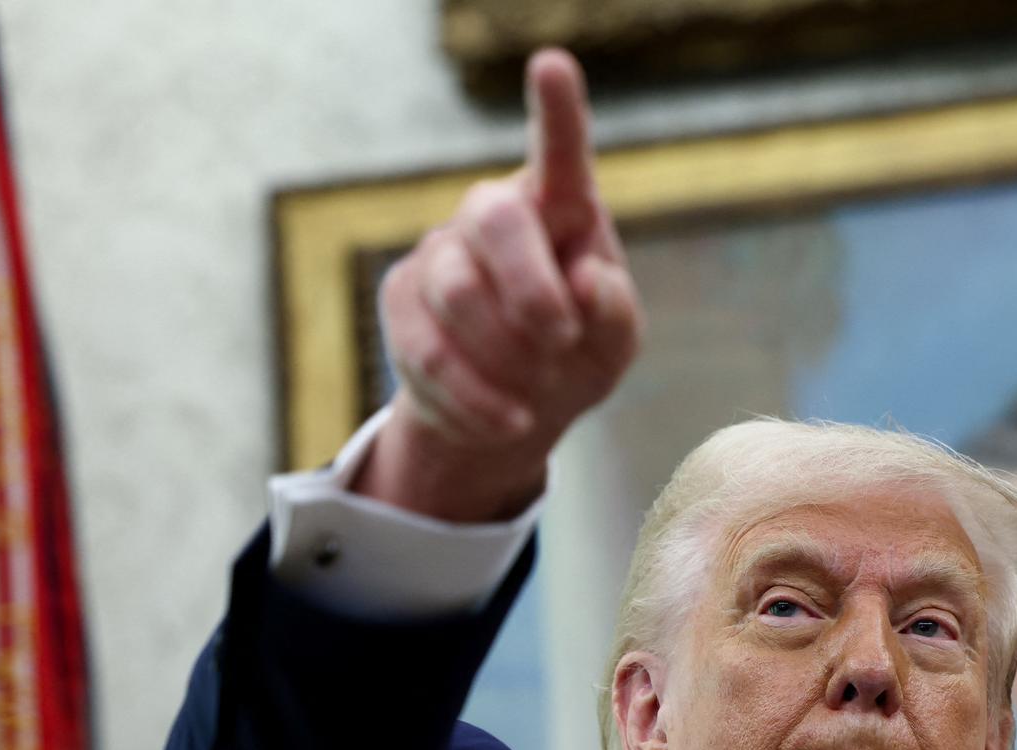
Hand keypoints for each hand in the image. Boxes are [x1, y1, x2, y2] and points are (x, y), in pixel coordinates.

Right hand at [354, 48, 641, 521]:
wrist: (513, 413)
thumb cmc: (576, 358)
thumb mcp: (614, 346)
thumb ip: (615, 314)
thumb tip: (590, 280)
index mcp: (561, 209)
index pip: (559, 153)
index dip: (557, 110)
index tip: (553, 64)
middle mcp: (494, 215)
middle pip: (494, 219)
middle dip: (531, 289)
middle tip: (561, 339)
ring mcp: (439, 254)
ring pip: (456, 291)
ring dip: (505, 355)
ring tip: (536, 390)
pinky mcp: (401, 303)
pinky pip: (429, 351)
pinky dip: (478, 398)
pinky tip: (508, 418)